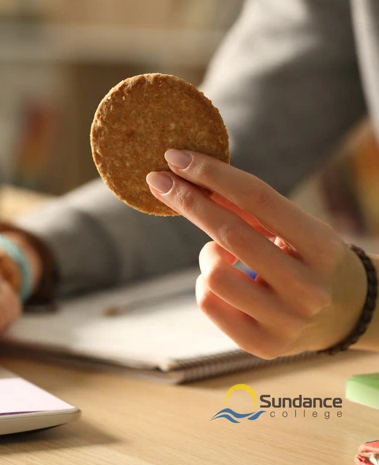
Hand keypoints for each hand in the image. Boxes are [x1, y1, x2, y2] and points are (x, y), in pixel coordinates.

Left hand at [146, 149, 368, 358]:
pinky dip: (206, 284)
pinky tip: (228, 284)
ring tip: (226, 258)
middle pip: (229, 232)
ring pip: (212, 273)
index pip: (258, 198)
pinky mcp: (262, 345)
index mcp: (322, 247)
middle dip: (186, 199)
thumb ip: (247, 207)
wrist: (343, 314)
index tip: (176, 157)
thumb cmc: (307, 258)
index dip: (212, 173)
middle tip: (158, 179)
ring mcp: (286, 322)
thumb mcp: (293, 227)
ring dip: (208, 255)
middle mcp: (308, 288)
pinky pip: (206, 301)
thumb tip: (188, 177)